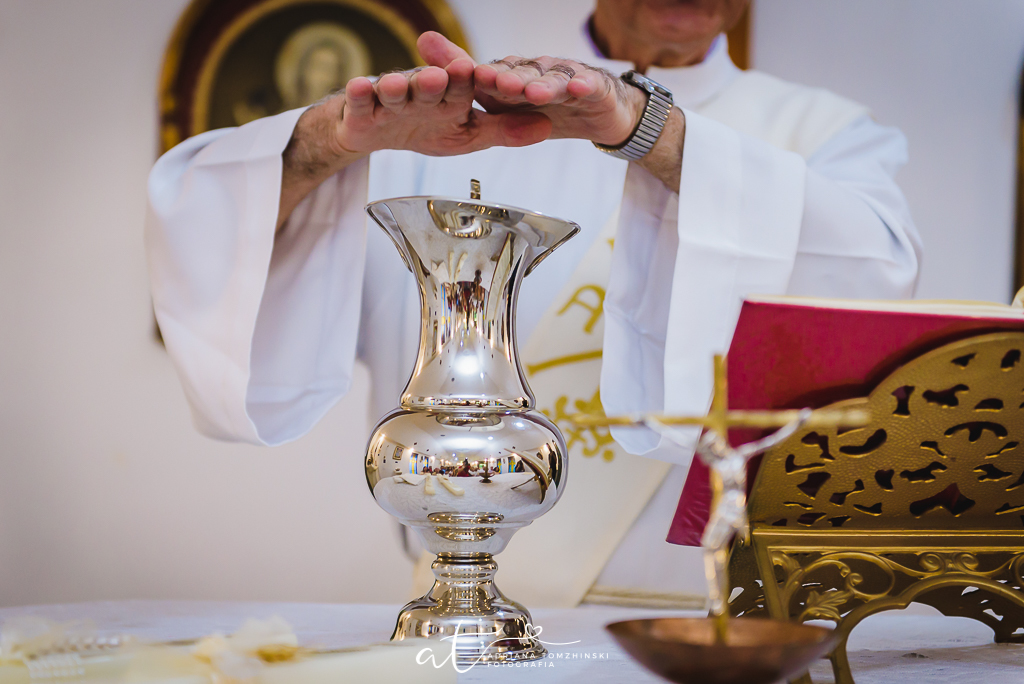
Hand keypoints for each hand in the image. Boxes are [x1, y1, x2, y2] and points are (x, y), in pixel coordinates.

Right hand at [333, 33, 550, 156]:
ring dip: (397, 87)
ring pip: (396, 91)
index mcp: (451, 96)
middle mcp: (422, 92)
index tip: (477, 72)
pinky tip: (359, 87)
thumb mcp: (469, 135)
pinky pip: (360, 101)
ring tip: (399, 85)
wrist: (379, 133)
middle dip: (435, 81)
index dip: (469, 80)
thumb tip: (547, 126)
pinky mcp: (363, 109)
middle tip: (444, 76)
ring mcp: (391, 99)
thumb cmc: (427, 127)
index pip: (463, 86)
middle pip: (430, 85)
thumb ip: (504, 131)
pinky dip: (359, 95)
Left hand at [472, 56, 646, 146]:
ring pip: (554, 78)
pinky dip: (584, 85)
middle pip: (525, 73)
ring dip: (543, 84)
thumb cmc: (554, 109)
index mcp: (518, 78)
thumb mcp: (514, 112)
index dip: (487, 76)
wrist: (601, 114)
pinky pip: (590, 85)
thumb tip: (445, 87)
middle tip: (498, 83)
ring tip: (534, 93)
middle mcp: (541, 72)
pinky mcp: (596, 87)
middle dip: (511, 77)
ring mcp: (569, 77)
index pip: (499, 74)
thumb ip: (484, 97)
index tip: (473, 77)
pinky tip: (578, 88)